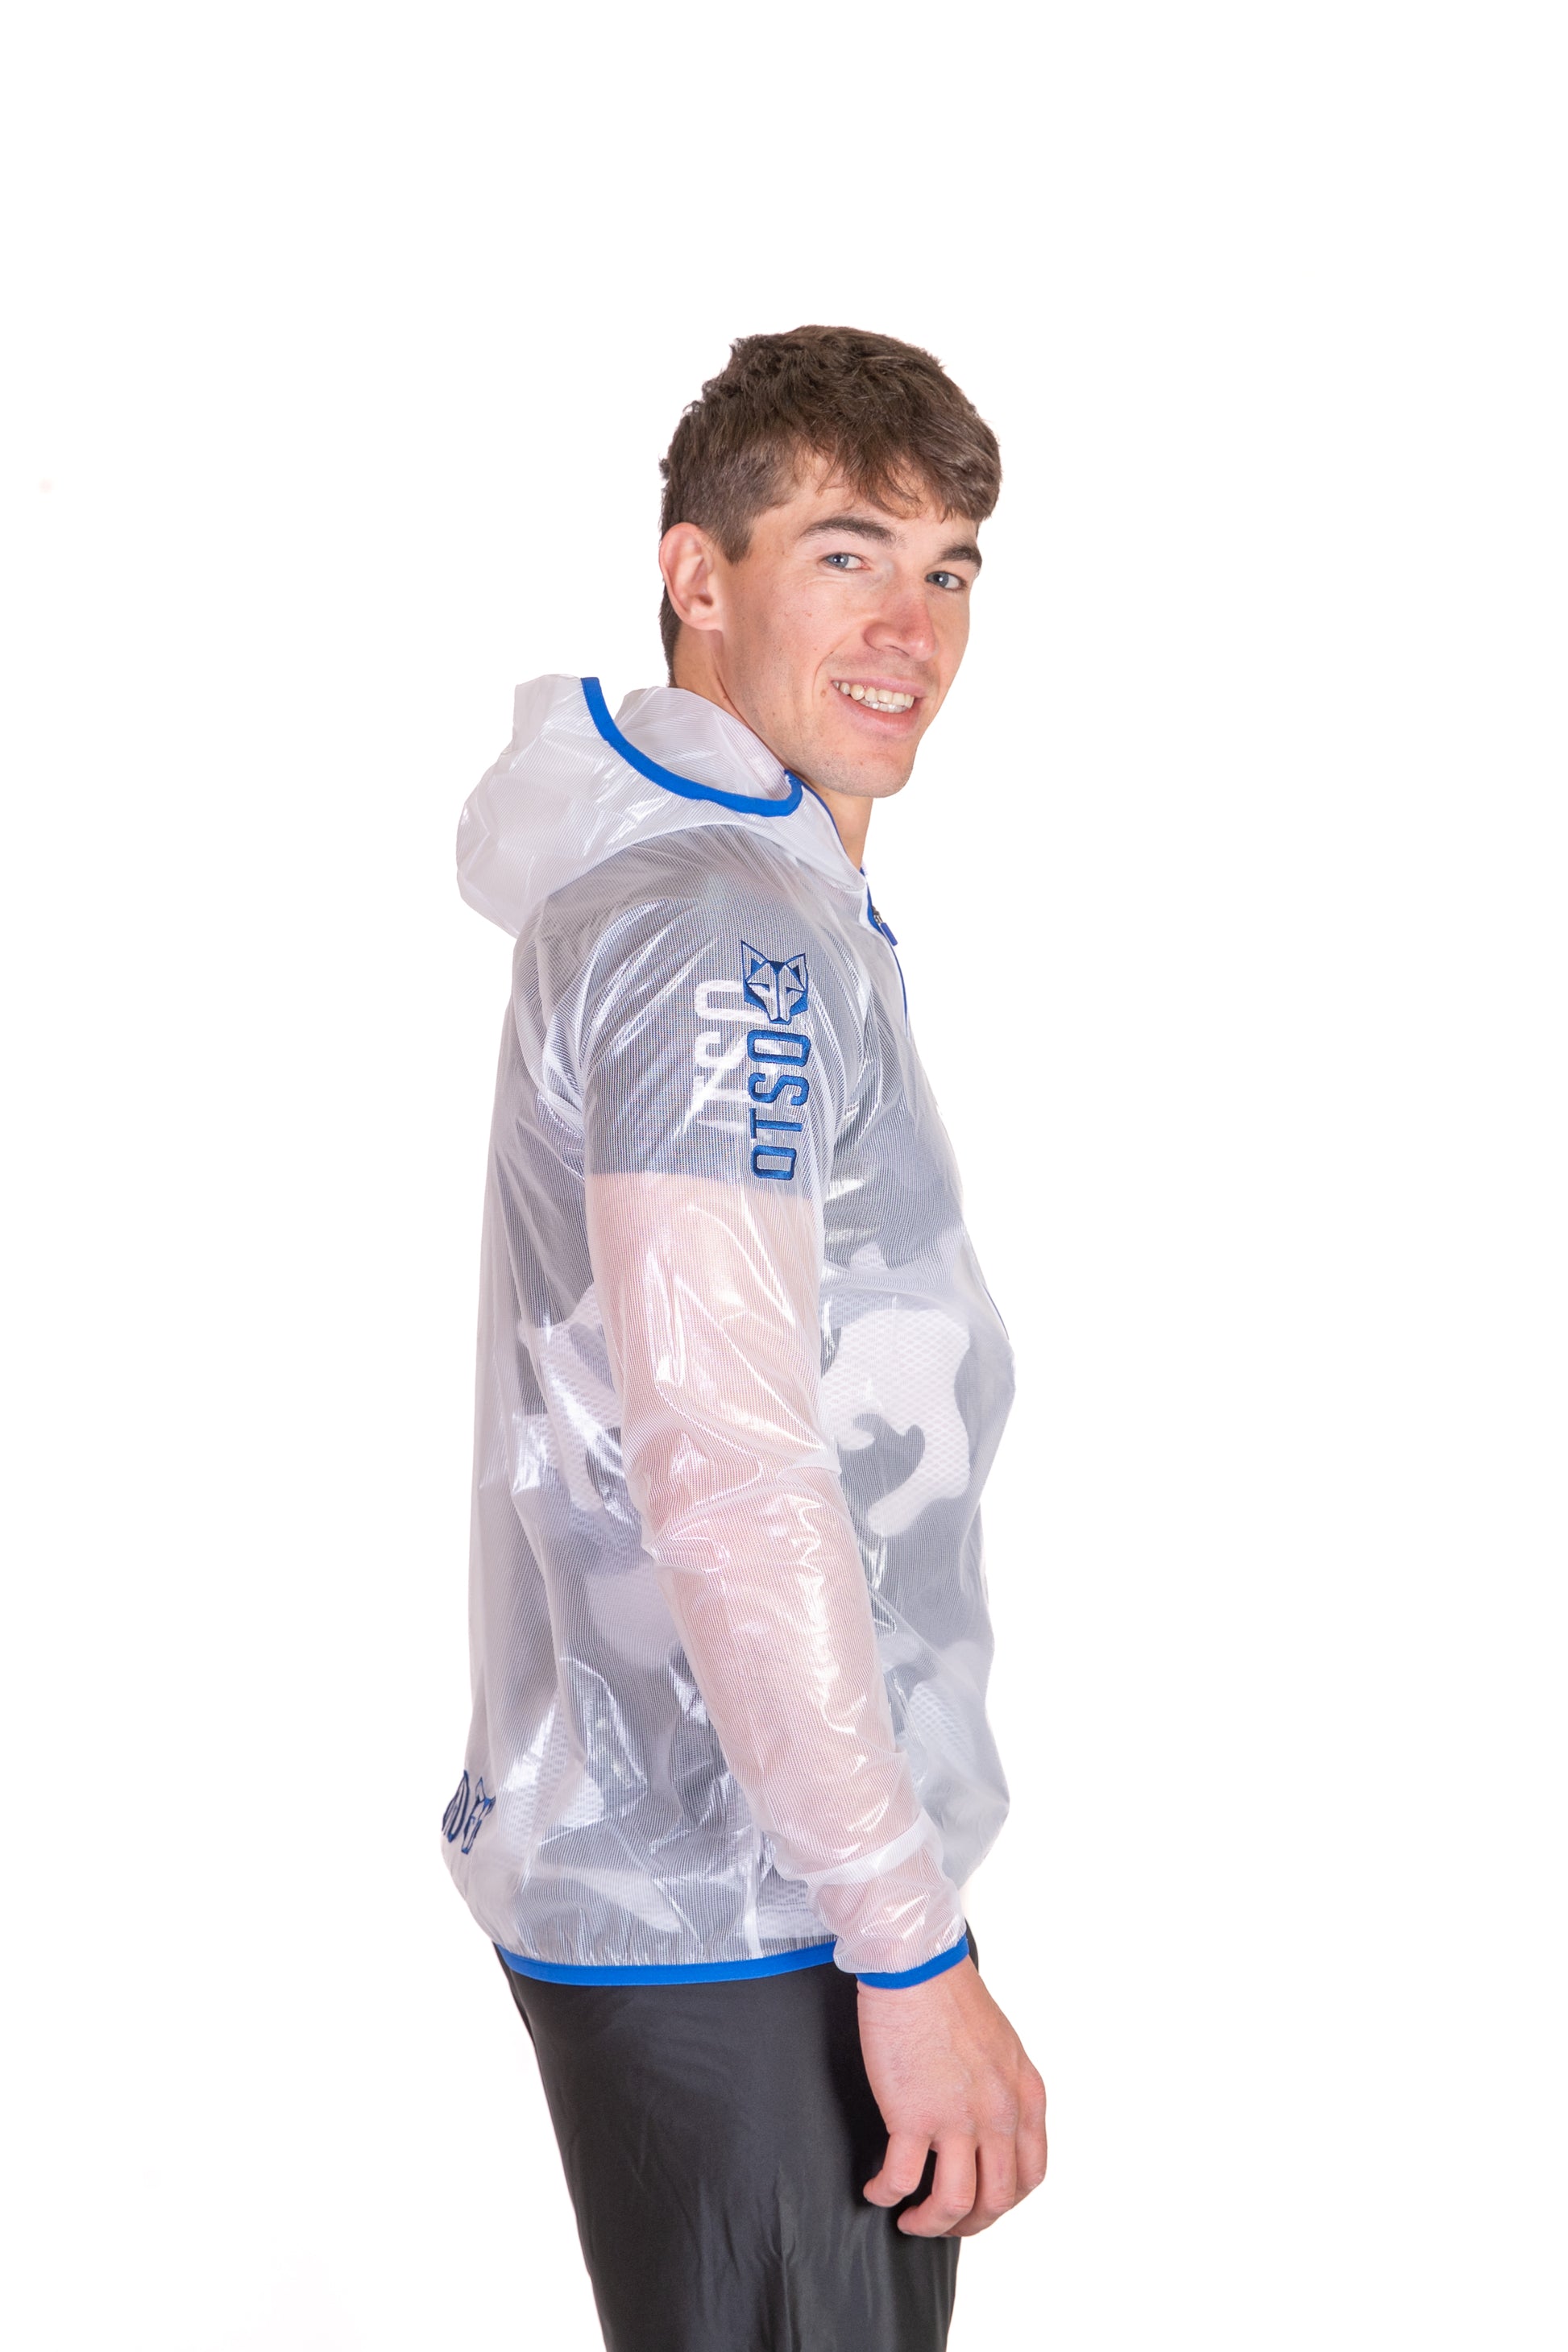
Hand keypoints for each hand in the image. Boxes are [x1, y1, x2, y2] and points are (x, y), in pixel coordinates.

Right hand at [858, 1957, 1046, 2236]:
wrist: (915, 1965)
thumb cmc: (949, 1994)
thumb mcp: (1002, 2046)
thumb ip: (1004, 2089)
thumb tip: (989, 2125)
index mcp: (1025, 2095)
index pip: (1030, 2174)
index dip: (1004, 2200)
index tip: (980, 2203)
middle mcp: (1000, 2113)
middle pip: (996, 2199)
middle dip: (969, 2223)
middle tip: (943, 2221)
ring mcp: (958, 2118)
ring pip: (955, 2204)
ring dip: (931, 2223)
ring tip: (910, 2219)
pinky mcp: (913, 2116)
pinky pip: (902, 2179)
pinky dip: (886, 2194)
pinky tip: (876, 2189)